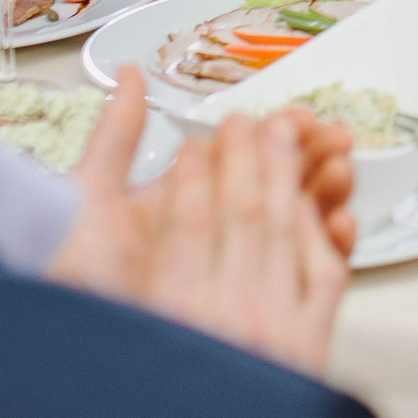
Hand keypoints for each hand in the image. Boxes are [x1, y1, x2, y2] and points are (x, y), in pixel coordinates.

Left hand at [48, 73, 360, 339]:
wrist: (83, 345)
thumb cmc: (78, 277)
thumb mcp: (92, 194)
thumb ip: (117, 135)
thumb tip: (129, 72)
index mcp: (184, 202)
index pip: (246, 156)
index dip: (279, 133)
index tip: (302, 118)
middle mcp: (217, 233)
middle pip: (282, 184)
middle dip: (314, 157)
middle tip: (336, 140)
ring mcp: (241, 269)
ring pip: (302, 223)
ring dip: (326, 192)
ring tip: (338, 171)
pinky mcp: (261, 310)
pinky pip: (311, 276)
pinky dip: (334, 247)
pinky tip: (339, 223)